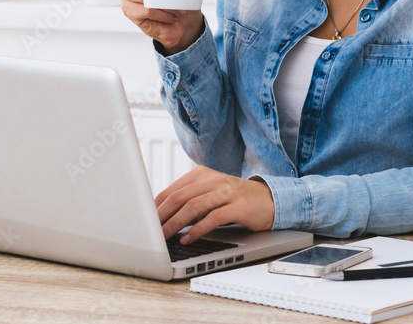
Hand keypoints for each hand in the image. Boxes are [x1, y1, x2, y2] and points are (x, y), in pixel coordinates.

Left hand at [155, 166, 274, 243]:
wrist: (268, 199)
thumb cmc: (234, 199)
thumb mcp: (209, 194)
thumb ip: (189, 201)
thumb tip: (162, 217)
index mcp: (201, 174)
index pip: (172, 190)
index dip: (156, 206)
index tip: (144, 220)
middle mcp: (212, 180)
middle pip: (179, 197)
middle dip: (161, 216)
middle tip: (149, 231)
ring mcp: (226, 192)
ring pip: (194, 206)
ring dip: (176, 223)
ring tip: (164, 237)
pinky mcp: (238, 206)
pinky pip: (213, 217)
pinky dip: (198, 229)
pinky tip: (188, 239)